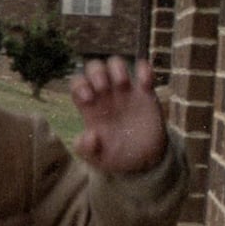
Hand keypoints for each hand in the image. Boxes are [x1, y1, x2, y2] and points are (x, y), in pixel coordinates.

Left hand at [70, 56, 167, 176]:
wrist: (144, 161)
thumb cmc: (117, 157)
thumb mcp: (98, 159)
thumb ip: (87, 150)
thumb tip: (89, 135)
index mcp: (90, 107)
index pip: (78, 83)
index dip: (80, 85)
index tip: (88, 99)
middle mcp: (106, 95)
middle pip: (95, 67)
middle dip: (96, 72)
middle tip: (103, 88)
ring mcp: (126, 92)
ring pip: (116, 63)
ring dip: (117, 68)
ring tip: (122, 85)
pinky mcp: (146, 93)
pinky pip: (144, 71)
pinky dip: (144, 70)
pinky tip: (144, 84)